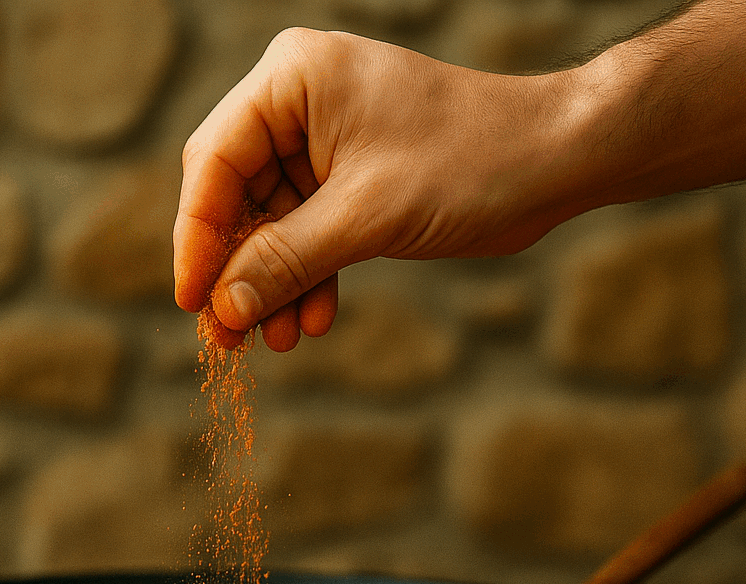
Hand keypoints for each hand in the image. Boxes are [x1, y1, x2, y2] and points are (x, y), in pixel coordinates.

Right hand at [173, 29, 576, 350]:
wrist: (553, 164)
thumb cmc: (470, 164)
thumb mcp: (366, 217)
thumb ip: (286, 262)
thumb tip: (223, 310)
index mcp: (292, 80)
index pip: (213, 162)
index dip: (197, 239)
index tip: (192, 302)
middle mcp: (298, 103)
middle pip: (236, 197)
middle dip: (238, 272)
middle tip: (227, 337)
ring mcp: (324, 142)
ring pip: (272, 225)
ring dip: (273, 285)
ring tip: (274, 341)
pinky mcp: (350, 178)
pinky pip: (309, 234)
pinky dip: (309, 277)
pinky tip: (312, 320)